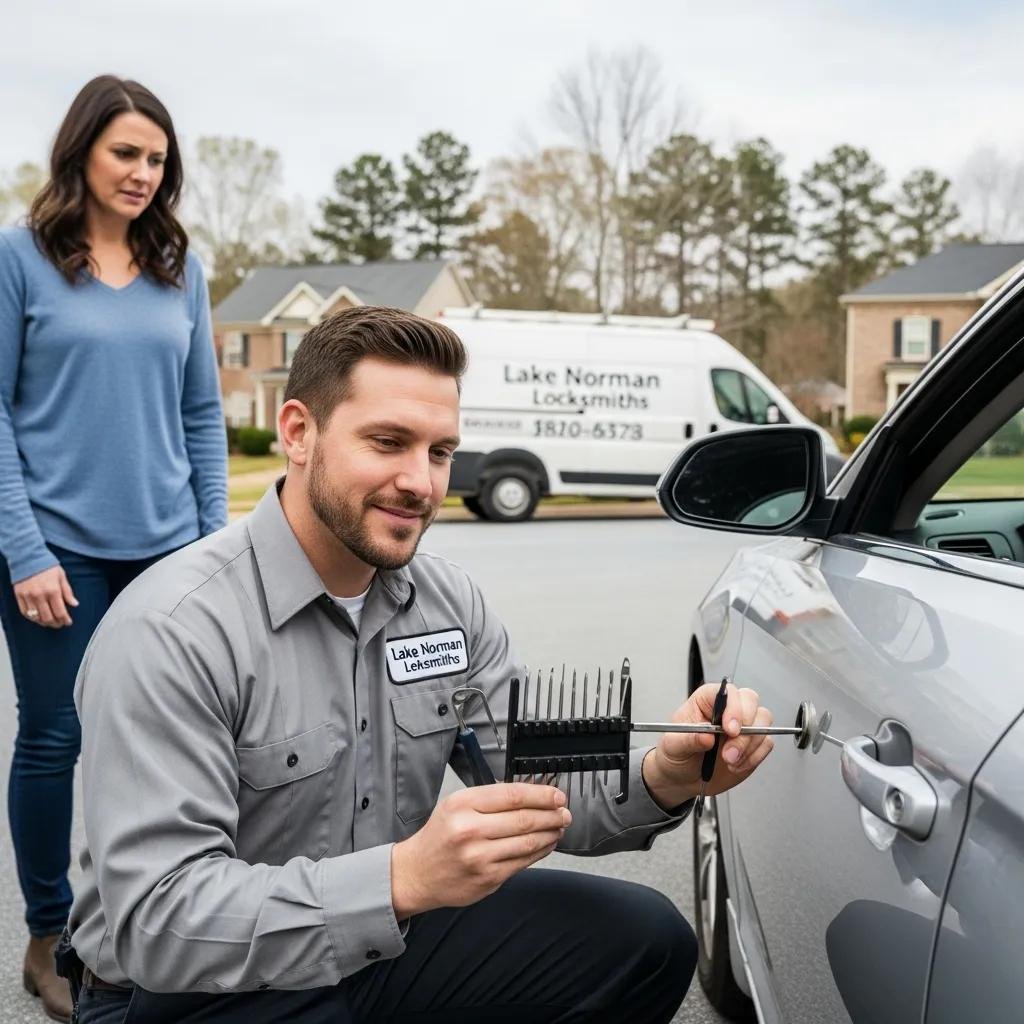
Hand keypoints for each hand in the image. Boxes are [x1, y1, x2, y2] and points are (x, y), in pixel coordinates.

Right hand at [12, 565, 78, 627]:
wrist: (28, 557)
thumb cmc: (47, 566)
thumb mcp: (62, 576)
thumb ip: (68, 592)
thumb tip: (74, 604)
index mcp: (53, 590)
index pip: (60, 612)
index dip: (65, 620)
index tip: (68, 622)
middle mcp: (40, 596)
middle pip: (48, 617)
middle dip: (56, 624)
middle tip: (60, 624)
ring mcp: (28, 597)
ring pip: (36, 617)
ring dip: (44, 623)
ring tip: (50, 623)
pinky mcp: (19, 596)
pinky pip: (25, 612)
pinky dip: (32, 618)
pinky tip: (38, 618)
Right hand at [391, 783, 570, 918]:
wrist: (417, 873)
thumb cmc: (440, 835)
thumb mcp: (456, 805)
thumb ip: (489, 799)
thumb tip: (531, 796)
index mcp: (462, 805)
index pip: (512, 795)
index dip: (541, 795)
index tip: (557, 795)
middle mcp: (470, 830)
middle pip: (524, 819)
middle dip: (551, 814)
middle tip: (564, 812)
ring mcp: (479, 857)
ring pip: (527, 842)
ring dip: (550, 833)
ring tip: (559, 827)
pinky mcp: (488, 879)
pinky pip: (523, 863)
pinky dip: (540, 851)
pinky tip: (546, 844)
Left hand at [642, 683, 774, 810]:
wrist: (683, 777)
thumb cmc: (676, 754)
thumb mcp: (674, 746)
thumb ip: (689, 740)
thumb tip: (706, 737)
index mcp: (706, 700)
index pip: (727, 692)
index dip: (733, 708)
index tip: (730, 730)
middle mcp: (727, 709)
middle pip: (751, 701)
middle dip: (745, 727)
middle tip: (730, 750)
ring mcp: (743, 725)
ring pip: (763, 721)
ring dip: (750, 744)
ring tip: (729, 760)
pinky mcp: (753, 743)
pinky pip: (765, 743)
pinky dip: (754, 756)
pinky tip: (736, 765)